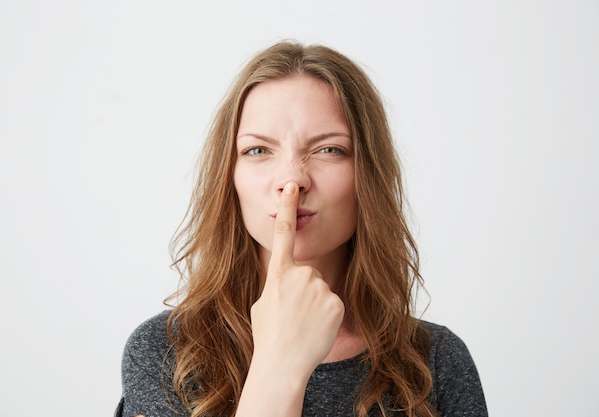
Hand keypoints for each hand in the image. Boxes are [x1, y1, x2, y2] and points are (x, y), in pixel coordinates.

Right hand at [250, 181, 344, 377]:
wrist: (282, 363)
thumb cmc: (268, 335)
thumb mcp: (263, 304)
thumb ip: (277, 284)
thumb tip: (288, 282)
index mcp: (278, 273)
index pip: (283, 234)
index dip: (289, 208)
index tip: (291, 187)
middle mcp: (300, 275)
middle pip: (308, 273)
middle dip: (303, 290)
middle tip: (292, 315)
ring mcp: (319, 288)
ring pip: (321, 289)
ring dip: (314, 304)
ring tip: (303, 323)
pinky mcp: (335, 302)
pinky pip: (332, 303)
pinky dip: (326, 314)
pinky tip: (315, 328)